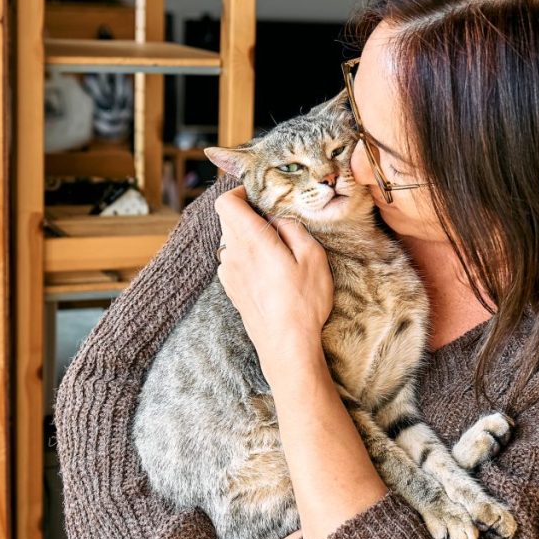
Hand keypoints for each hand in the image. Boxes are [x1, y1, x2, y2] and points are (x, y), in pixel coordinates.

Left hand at [214, 187, 332, 378]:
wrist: (286, 345)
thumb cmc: (303, 301)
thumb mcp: (312, 256)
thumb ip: (292, 228)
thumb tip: (278, 218)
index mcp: (251, 240)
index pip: (226, 203)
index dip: (240, 192)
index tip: (260, 195)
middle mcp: (232, 254)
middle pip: (228, 219)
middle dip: (249, 214)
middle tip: (276, 221)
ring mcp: (228, 273)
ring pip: (231, 240)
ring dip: (248, 236)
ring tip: (276, 248)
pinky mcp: (231, 289)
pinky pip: (234, 260)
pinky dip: (247, 255)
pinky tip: (270, 270)